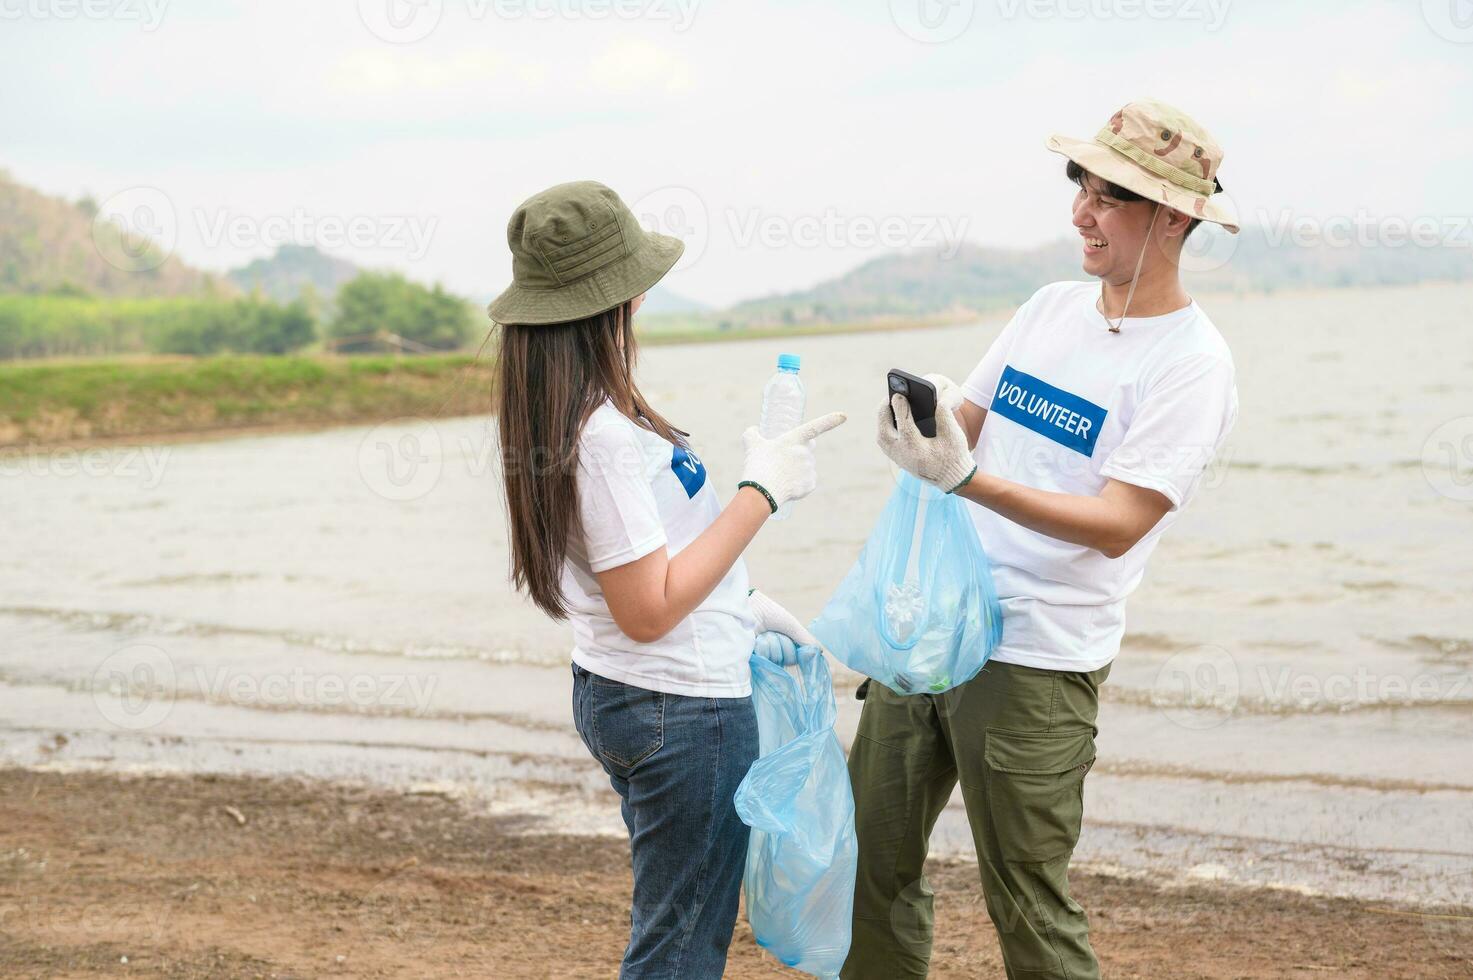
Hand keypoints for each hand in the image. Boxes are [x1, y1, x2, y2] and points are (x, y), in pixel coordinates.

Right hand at [739, 411, 847, 512]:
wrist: (762, 492)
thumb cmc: (757, 465)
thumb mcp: (751, 445)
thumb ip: (752, 433)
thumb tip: (754, 429)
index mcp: (795, 439)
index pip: (816, 426)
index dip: (830, 420)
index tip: (844, 416)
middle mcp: (806, 452)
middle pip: (809, 446)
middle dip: (802, 448)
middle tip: (786, 456)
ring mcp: (810, 469)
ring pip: (806, 466)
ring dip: (796, 468)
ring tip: (779, 476)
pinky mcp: (810, 484)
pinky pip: (806, 481)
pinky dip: (798, 484)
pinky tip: (786, 486)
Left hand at [750, 588, 819, 665]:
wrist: (748, 607)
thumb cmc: (768, 612)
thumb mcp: (790, 624)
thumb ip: (805, 639)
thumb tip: (819, 653)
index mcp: (785, 646)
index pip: (797, 657)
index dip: (797, 650)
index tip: (793, 640)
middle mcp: (775, 654)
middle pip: (789, 659)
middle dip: (783, 643)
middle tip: (774, 632)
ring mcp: (763, 658)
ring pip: (777, 659)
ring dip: (772, 643)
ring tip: (763, 633)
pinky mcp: (752, 660)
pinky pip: (765, 660)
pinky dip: (763, 647)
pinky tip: (756, 639)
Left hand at [876, 373, 976, 493]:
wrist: (951, 478)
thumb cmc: (953, 455)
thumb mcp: (954, 435)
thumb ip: (945, 415)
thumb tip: (936, 399)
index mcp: (918, 450)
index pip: (904, 425)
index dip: (900, 408)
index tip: (899, 394)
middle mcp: (903, 456)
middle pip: (885, 431)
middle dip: (886, 411)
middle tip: (891, 395)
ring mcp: (897, 458)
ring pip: (881, 436)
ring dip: (883, 418)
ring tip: (889, 402)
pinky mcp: (896, 458)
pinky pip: (884, 440)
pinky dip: (885, 426)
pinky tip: (891, 414)